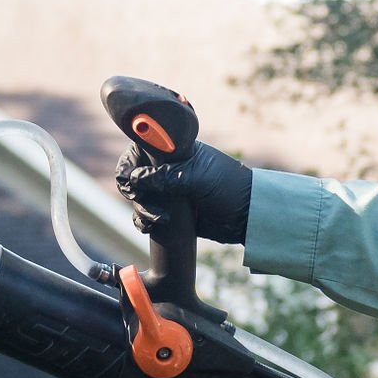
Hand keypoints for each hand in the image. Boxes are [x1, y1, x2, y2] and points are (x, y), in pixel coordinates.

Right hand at [110, 128, 253, 247]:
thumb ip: (166, 177)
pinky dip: (144, 222)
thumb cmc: (228, 188)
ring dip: (141, 209)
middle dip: (134, 191)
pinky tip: (151, 227)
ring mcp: (169, 192)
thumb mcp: (197, 178)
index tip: (132, 178)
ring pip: (139, 199)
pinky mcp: (171, 213)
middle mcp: (168, 169)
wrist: (247, 217)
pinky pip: (147, 216)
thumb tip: (137, 179)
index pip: (140, 150)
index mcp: (175, 152)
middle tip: (140, 199)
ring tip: (158, 219)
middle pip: (134, 176)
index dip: (130, 163)